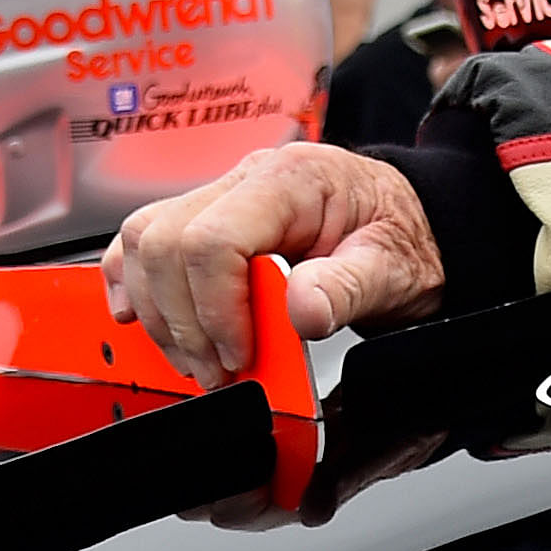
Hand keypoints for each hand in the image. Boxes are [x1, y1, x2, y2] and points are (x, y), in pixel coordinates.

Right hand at [102, 143, 445, 391]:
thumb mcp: (393, 269)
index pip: (214, 238)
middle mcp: (247, 179)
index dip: (214, 308)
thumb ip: (345, 288)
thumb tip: (300, 311)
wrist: (415, 225)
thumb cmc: (404, 239)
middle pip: (164, 241)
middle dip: (183, 321)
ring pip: (144, 241)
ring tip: (198, 359)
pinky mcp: (207, 220)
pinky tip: (142, 319)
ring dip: (159, 312)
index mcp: (292, 180)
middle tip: (218, 371)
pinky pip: (144, 242)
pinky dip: (135, 283)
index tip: (238, 356)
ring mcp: (221, 197)